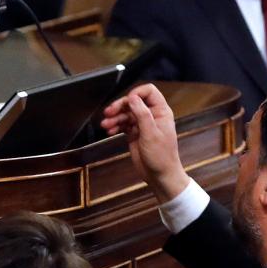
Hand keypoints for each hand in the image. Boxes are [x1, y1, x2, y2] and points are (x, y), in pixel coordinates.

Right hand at [101, 84, 189, 203]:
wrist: (160, 176)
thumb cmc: (161, 157)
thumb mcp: (151, 134)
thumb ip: (142, 114)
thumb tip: (133, 97)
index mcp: (161, 112)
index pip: (149, 92)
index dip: (136, 93)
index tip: (126, 101)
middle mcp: (151, 116)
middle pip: (133, 102)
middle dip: (120, 106)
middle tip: (108, 112)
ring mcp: (142, 124)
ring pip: (126, 113)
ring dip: (114, 117)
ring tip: (105, 125)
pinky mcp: (135, 133)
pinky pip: (123, 124)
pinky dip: (115, 126)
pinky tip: (109, 131)